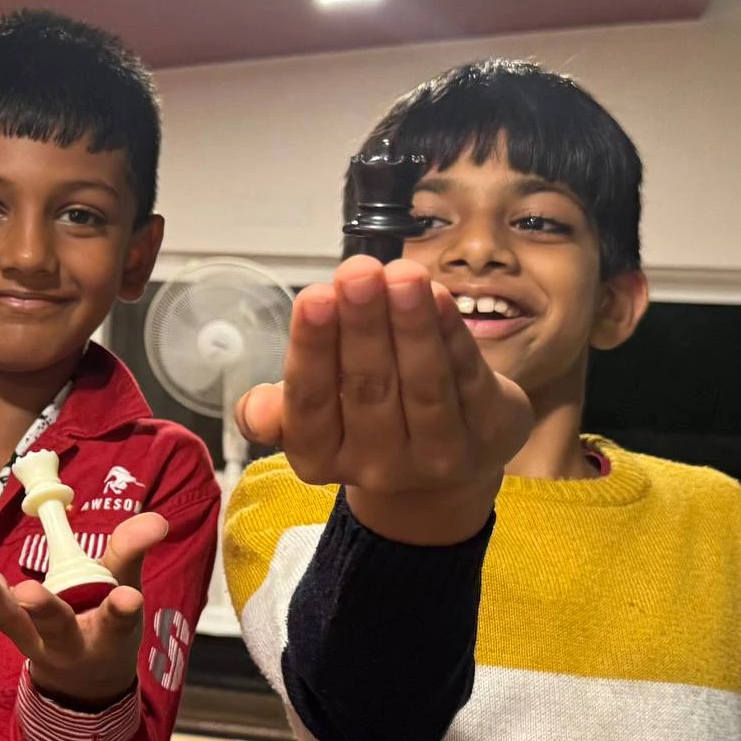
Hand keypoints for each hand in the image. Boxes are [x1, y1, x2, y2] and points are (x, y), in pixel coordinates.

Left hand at [0, 511, 170, 704]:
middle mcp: (68, 645)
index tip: (129, 598)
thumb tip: (156, 519)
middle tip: (27, 594)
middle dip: (43, 610)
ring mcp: (32, 639)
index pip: (116, 625)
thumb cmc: (106, 632)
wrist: (80, 682)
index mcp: (107, 638)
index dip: (120, 611)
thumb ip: (132, 557)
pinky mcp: (10, 625)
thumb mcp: (127, 597)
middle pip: (55, 628)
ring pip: (9, 620)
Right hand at [234, 255, 531, 545]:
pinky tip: (438, 295)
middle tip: (358, 271)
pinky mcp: (486, 434)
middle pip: (368, 389)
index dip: (313, 349)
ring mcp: (437, 457)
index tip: (314, 297)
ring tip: (403, 273)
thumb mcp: (312, 417)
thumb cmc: (362, 418)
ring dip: (412, 324)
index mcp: (319, 458)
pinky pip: (468, 377)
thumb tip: (254, 412)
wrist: (439, 469)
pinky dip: (453, 334)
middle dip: (363, 325)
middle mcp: (377, 467)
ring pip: (423, 385)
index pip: (310, 403)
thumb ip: (279, 408)